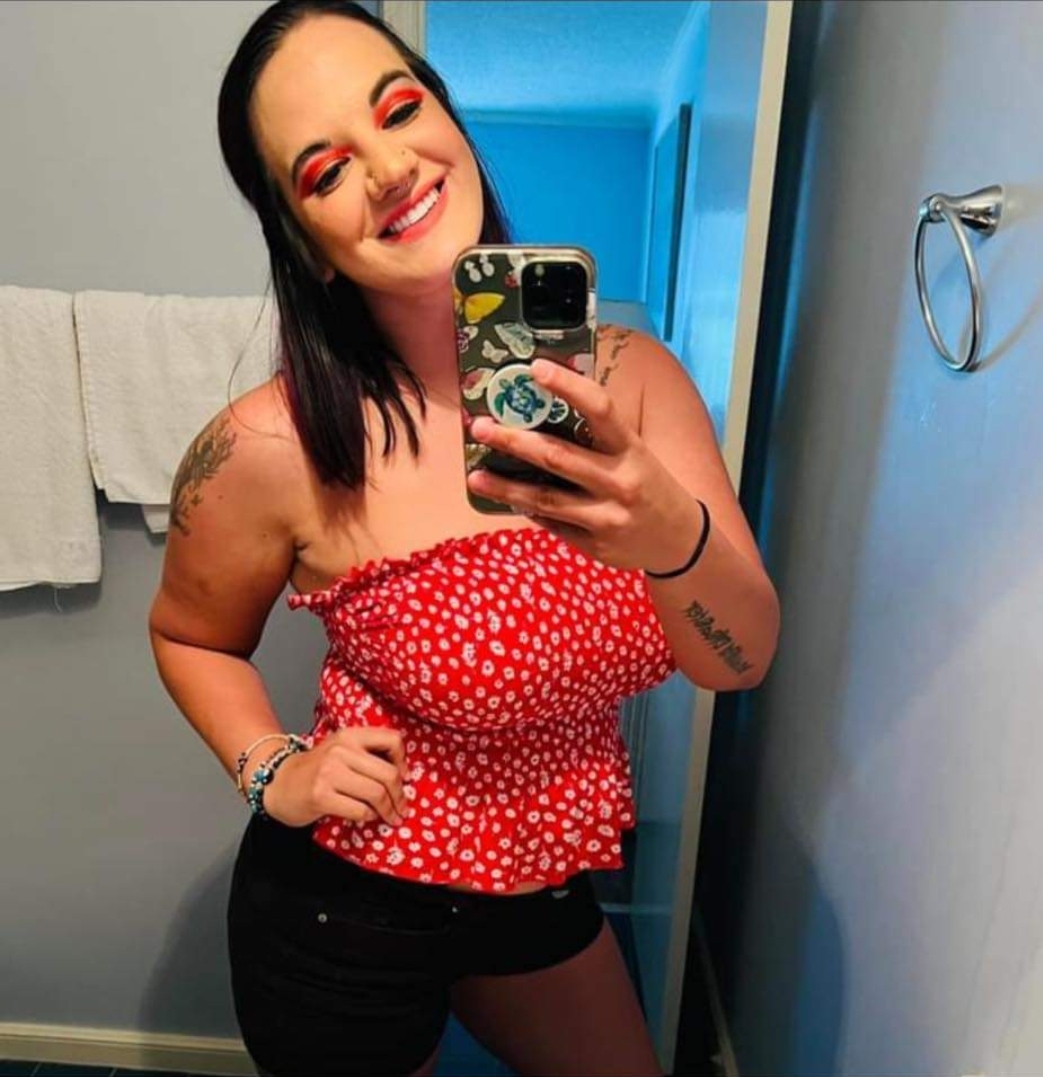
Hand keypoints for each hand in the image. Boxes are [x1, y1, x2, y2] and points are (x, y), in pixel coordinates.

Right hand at [262, 727, 409, 828]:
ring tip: (391, 817)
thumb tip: (403, 775)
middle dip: (400, 795)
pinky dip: (369, 816)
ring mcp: (330, 772)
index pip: (392, 740)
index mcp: (350, 735)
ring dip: (388, 810)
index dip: (403, 761)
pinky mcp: (321, 795)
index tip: (404, 777)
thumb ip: (367, 755)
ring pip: (376, 793)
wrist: (279, 782)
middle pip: (389, 774)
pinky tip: (367, 816)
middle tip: (402, 808)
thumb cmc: (316, 769)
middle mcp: (341, 750)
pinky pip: (359, 810)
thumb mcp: (342, 750)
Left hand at [465, 358, 702, 573]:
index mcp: (632, 449)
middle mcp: (620, 482)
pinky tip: (505, 498)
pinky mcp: (595, 545)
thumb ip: (598, 436)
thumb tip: (545, 407)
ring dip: (505, 486)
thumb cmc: (649, 484)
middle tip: (480, 427)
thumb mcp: (635, 453)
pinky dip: (527, 510)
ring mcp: (606, 517)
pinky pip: (552, 524)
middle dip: (514, 441)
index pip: (600, 409)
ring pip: (546, 499)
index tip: (535, 368)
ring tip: (474, 476)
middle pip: (558, 457)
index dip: (568, 386)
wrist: (680, 541)